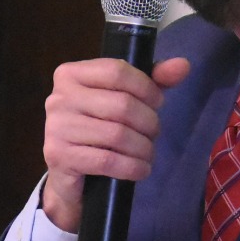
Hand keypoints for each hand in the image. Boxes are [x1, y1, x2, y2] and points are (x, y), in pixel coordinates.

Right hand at [40, 57, 189, 231]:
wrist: (69, 175)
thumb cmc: (97, 129)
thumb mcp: (123, 99)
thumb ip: (152, 81)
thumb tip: (183, 66)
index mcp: (70, 74)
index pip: (117, 71)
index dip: (146, 87)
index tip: (158, 102)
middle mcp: (58, 97)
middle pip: (121, 105)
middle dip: (148, 122)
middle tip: (154, 134)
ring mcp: (56, 127)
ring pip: (117, 134)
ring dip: (143, 148)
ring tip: (148, 153)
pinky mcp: (59, 156)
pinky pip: (107, 160)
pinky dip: (132, 167)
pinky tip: (140, 169)